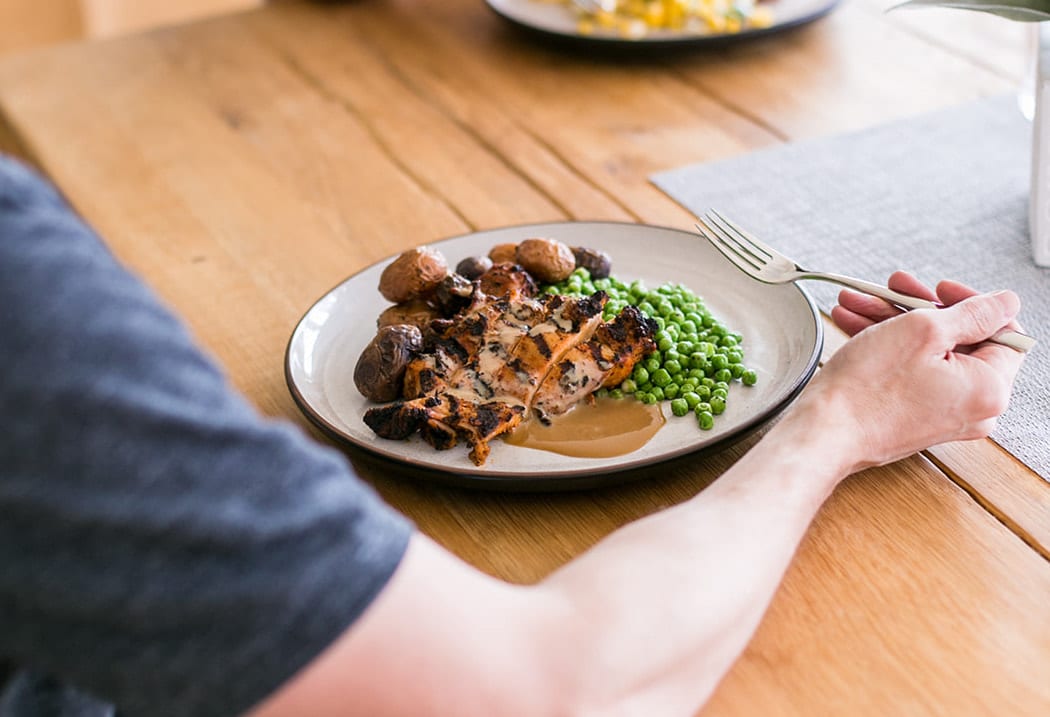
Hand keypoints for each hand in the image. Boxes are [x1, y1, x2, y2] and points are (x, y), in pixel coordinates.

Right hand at [802, 272, 1024, 471]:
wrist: (824, 432)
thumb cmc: (868, 390)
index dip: (973, 301)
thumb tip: (1006, 302)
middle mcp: (974, 407)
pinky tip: (858, 324)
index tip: (940, 289)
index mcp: (990, 389)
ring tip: (861, 302)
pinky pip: (913, 372)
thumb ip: (975, 312)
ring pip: (929, 353)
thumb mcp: (924, 330)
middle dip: (921, 308)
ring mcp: (943, 414)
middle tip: (894, 288)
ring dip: (895, 322)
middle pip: (961, 340)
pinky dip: (889, 346)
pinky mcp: (916, 417)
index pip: (1005, 331)